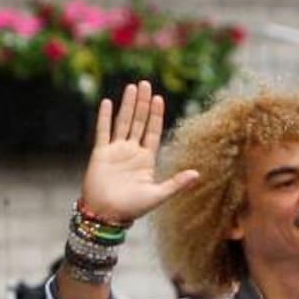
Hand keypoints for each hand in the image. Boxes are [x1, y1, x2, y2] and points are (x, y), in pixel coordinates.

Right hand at [80, 81, 198, 224]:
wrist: (105, 215)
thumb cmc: (132, 208)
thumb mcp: (158, 195)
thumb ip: (176, 183)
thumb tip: (198, 174)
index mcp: (146, 159)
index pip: (153, 131)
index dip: (156, 115)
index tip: (159, 98)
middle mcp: (131, 152)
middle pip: (139, 122)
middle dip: (143, 103)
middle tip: (146, 84)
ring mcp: (115, 151)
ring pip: (123, 122)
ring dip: (127, 105)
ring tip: (132, 87)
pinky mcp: (100, 153)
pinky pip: (103, 131)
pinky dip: (105, 117)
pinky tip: (107, 102)